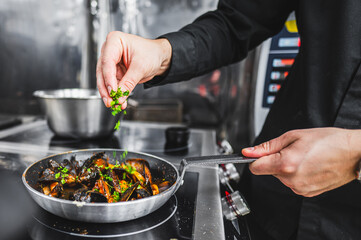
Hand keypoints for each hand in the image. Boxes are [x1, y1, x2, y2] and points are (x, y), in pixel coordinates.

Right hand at [96, 31, 171, 107]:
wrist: (159, 57)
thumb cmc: (151, 53)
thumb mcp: (141, 67)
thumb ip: (129, 82)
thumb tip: (119, 95)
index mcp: (114, 41)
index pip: (107, 61)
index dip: (108, 78)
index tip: (112, 91)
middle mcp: (109, 50)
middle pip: (102, 72)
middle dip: (106, 89)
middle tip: (110, 101)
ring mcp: (111, 62)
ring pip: (104, 80)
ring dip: (109, 94)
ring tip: (114, 103)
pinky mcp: (114, 72)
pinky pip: (112, 85)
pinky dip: (115, 94)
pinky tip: (119, 102)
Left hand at [242, 128, 360, 196]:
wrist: (354, 153)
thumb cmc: (328, 141)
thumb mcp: (293, 136)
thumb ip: (268, 146)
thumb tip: (248, 152)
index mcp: (286, 164)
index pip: (255, 168)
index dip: (255, 159)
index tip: (258, 153)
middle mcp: (291, 180)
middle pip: (269, 171)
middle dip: (276, 160)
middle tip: (294, 150)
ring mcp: (300, 189)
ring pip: (281, 177)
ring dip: (287, 167)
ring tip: (305, 157)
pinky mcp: (307, 193)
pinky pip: (292, 182)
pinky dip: (296, 174)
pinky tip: (310, 166)